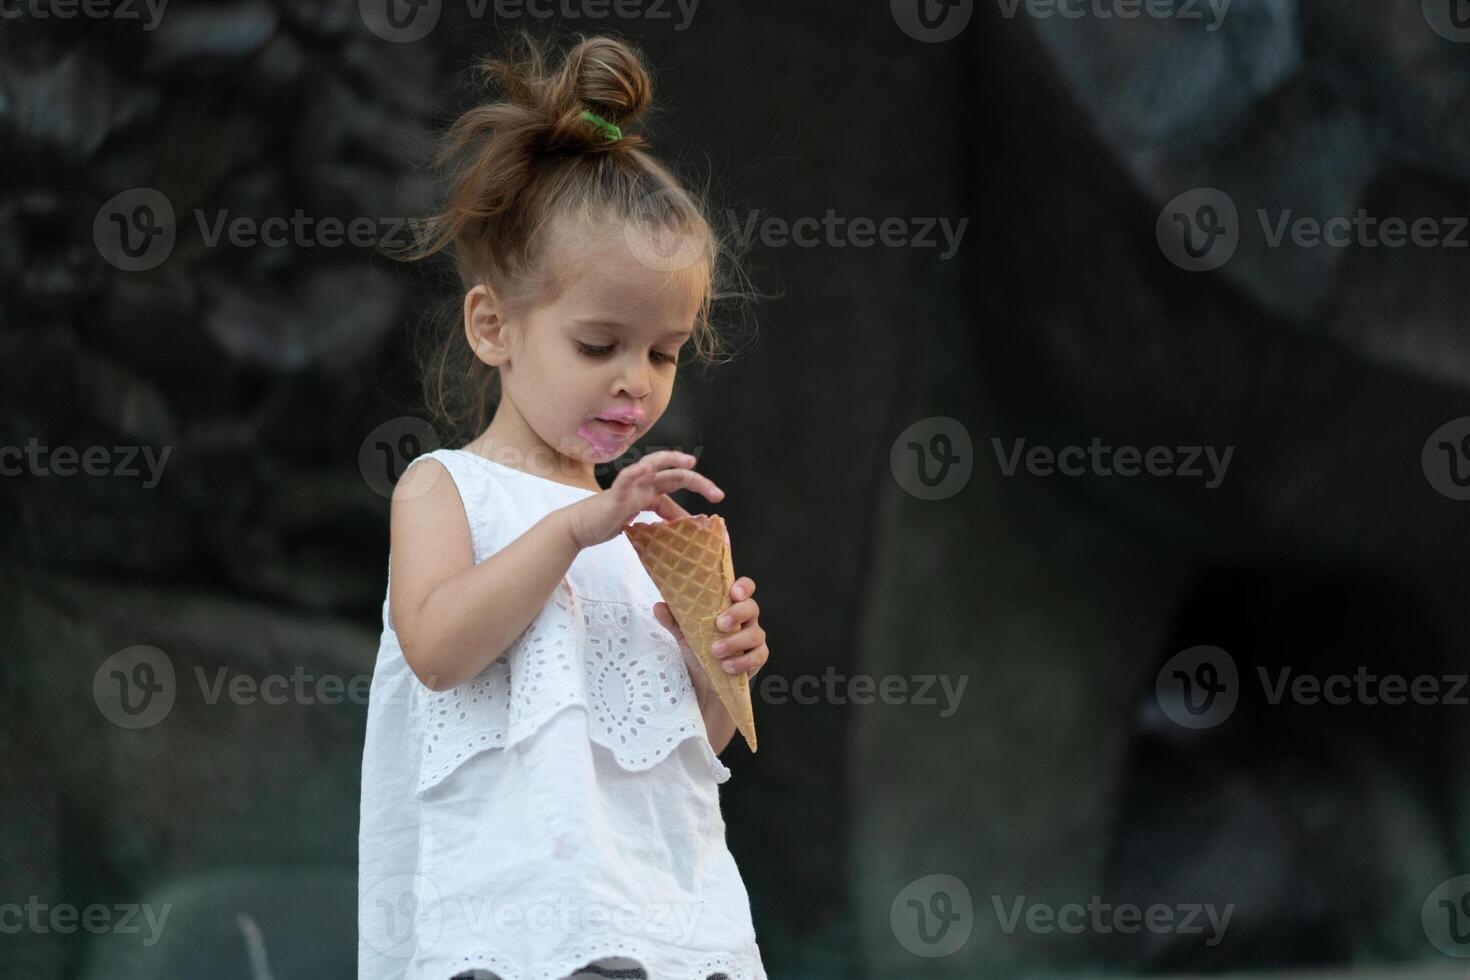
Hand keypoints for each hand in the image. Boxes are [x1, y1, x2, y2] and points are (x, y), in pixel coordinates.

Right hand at [564, 451, 723, 549]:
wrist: (581, 528)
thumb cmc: (610, 520)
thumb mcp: (644, 520)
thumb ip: (664, 517)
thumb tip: (688, 520)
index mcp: (650, 489)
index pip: (679, 481)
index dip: (700, 487)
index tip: (717, 498)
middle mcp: (642, 483)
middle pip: (673, 473)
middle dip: (697, 480)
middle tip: (716, 493)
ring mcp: (629, 486)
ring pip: (652, 465)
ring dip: (671, 460)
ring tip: (689, 461)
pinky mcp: (614, 494)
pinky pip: (625, 479)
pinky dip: (635, 472)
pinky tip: (647, 469)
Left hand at [653, 575, 767, 707]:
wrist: (705, 681)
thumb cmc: (700, 649)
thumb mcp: (685, 634)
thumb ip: (673, 620)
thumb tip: (659, 606)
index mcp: (731, 606)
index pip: (744, 588)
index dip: (743, 587)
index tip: (733, 593)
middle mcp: (746, 619)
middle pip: (752, 608)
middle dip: (737, 614)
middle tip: (719, 625)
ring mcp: (754, 638)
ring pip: (754, 634)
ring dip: (735, 642)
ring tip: (715, 651)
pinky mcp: (757, 658)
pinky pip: (757, 657)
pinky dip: (742, 662)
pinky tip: (726, 666)